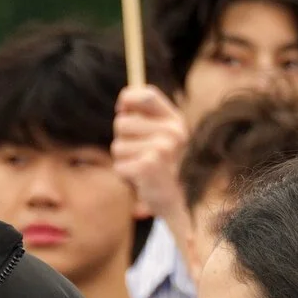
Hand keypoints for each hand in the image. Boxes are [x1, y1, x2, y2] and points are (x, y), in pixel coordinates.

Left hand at [111, 86, 191, 235]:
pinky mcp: (148, 167)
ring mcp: (162, 150)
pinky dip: (125, 176)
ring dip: (124, 160)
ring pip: (117, 146)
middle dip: (123, 140)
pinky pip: (119, 166)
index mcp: (176, 121)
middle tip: (141, 155)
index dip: (127, 100)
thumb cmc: (165, 168)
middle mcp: (172, 133)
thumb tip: (122, 106)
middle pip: (122, 122)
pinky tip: (141, 181)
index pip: (145, 94)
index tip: (122, 111)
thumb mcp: (163, 137)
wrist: (180, 203)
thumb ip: (145, 117)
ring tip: (142, 169)